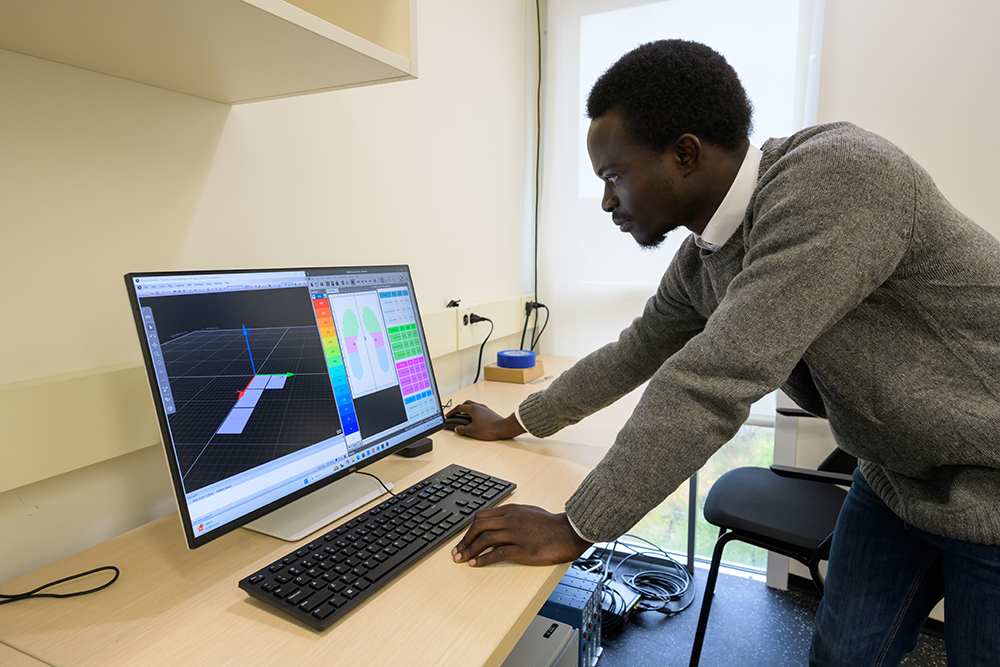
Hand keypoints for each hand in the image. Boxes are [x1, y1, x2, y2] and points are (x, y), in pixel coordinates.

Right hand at [446, 401, 525, 439]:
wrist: (503, 428)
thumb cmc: (489, 429)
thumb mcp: (472, 431)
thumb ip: (462, 429)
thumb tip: (457, 429)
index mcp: (473, 409)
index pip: (459, 407)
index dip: (452, 412)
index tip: (448, 415)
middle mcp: (479, 406)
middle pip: (466, 403)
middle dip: (459, 408)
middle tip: (455, 413)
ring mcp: (485, 408)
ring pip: (473, 405)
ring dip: (466, 409)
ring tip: (463, 416)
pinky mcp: (489, 412)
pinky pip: (478, 409)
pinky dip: (473, 412)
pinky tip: (474, 418)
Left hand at [451, 504, 592, 566]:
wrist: (568, 533)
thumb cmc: (550, 523)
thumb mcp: (528, 511)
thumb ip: (511, 514)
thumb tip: (495, 521)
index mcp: (511, 510)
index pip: (481, 516)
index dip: (468, 529)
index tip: (463, 539)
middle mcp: (511, 520)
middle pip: (479, 527)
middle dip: (464, 540)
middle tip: (457, 551)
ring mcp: (516, 534)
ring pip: (485, 540)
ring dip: (469, 550)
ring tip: (461, 559)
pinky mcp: (523, 550)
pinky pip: (497, 554)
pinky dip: (483, 559)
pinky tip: (475, 564)